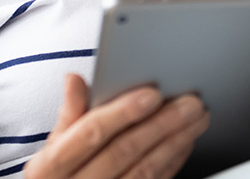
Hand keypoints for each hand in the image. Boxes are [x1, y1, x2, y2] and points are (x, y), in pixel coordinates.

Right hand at [24, 74, 209, 178]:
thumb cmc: (60, 172)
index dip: (122, 112)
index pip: (91, 133)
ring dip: (175, 142)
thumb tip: (74, 78)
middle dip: (161, 123)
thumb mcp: (53, 144)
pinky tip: (185, 142)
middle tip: (190, 102)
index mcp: (52, 166)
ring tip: (197, 118)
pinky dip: (172, 163)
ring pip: (145, 171)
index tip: (152, 93)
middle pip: (124, 151)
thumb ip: (69, 112)